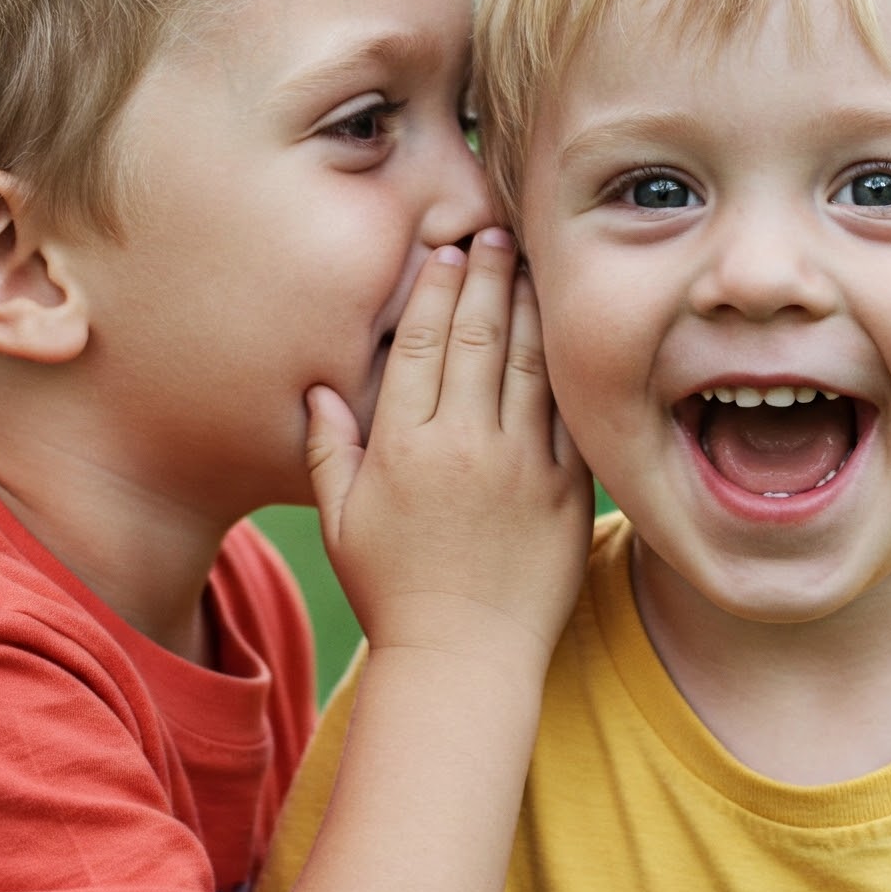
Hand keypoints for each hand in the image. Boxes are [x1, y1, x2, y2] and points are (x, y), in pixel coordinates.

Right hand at [307, 229, 591, 668]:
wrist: (464, 659)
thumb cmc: (393, 592)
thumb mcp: (342, 522)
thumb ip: (328, 449)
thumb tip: (320, 387)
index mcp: (403, 447)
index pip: (421, 344)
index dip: (435, 290)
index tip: (446, 253)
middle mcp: (464, 445)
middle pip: (478, 336)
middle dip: (488, 276)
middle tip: (496, 231)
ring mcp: (521, 466)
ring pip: (529, 361)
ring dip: (530, 304)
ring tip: (533, 262)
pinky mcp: (567, 490)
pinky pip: (570, 412)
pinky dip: (570, 365)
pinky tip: (570, 331)